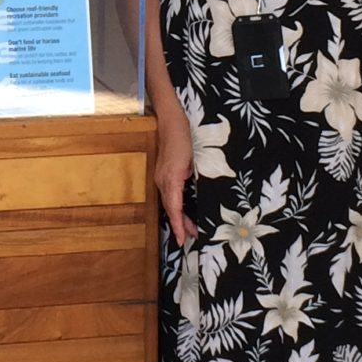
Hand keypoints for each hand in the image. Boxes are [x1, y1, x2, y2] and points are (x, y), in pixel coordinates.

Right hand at [153, 111, 195, 244]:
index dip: (178, 225)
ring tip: (188, 228)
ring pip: (169, 203)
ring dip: (178, 216)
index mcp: (171, 179)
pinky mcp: (164, 173)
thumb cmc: (184, 137)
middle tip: (190, 239)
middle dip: (179, 225)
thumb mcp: (194, 158)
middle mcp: (163, 181)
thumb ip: (194, 177)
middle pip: (170, 208)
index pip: (174, 208)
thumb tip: (199, 194)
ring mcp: (161, 177)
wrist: (170, 120)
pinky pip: (169, 195)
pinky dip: (176, 206)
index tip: (181, 240)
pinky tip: (183, 209)